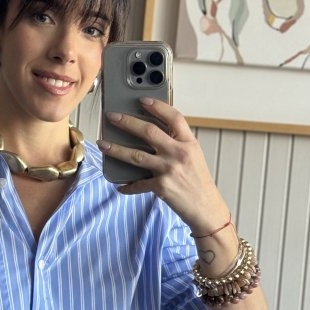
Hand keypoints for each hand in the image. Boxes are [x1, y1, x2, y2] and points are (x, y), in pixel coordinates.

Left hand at [98, 98, 228, 233]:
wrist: (206, 209)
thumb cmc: (199, 183)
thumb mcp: (194, 157)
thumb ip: (177, 144)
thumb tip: (152, 135)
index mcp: (189, 143)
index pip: (174, 117)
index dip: (158, 106)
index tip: (143, 100)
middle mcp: (179, 153)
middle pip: (149, 131)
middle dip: (127, 122)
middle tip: (112, 117)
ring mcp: (169, 169)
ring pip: (136, 155)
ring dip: (116, 149)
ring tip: (103, 144)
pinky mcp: (161, 186)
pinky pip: (137, 184)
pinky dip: (127, 186)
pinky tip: (120, 186)